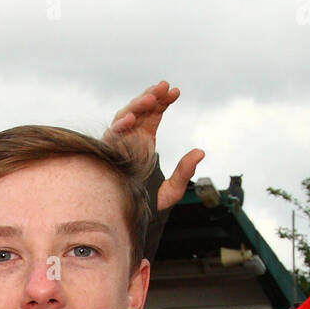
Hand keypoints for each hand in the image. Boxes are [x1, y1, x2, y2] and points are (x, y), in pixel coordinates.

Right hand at [104, 80, 203, 210]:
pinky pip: (111, 134)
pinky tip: (133, 119)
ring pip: (125, 116)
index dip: (163, 101)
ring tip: (152, 98)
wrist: (128, 222)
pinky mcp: (108, 153)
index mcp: (145, 142)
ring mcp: (118, 144)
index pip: (154, 114)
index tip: (176, 92)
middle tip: (165, 86)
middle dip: (151, 95)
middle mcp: (130, 139)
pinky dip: (121, 124)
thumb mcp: (172, 191)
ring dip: (137, 105)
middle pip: (139, 109)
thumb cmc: (148, 207)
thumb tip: (201, 152)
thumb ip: (184, 172)